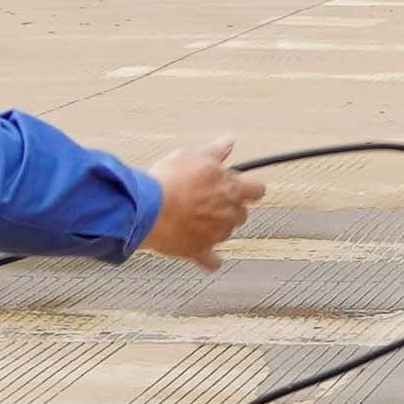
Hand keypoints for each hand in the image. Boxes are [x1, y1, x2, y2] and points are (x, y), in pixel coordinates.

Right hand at [141, 140, 266, 268]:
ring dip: (217, 227)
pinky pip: (210, 261)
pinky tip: (207, 256)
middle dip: (229, 207)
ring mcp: (215, 235)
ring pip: (226, 233)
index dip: (248, 187)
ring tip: (196, 218)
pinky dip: (210, 260)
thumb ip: (215, 151)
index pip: (256, 189)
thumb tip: (229, 142)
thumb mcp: (192, 156)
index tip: (240, 185)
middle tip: (209, 200)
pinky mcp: (198, 250)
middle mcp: (229, 214)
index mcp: (231, 189)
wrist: (147, 208)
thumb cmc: (170, 180)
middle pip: (241, 213)